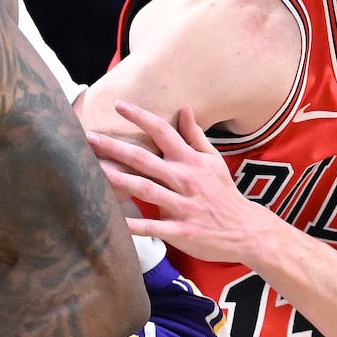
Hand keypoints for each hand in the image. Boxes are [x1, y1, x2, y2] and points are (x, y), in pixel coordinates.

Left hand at [86, 100, 272, 264]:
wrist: (246, 230)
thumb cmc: (224, 193)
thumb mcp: (213, 160)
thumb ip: (195, 135)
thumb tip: (184, 108)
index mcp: (190, 160)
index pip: (163, 132)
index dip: (140, 116)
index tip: (118, 105)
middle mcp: (184, 179)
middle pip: (145, 159)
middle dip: (116, 148)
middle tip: (90, 137)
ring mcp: (182, 205)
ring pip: (146, 189)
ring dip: (119, 180)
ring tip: (95, 169)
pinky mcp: (181, 230)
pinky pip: (153, 227)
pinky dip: (134, 225)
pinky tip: (113, 220)